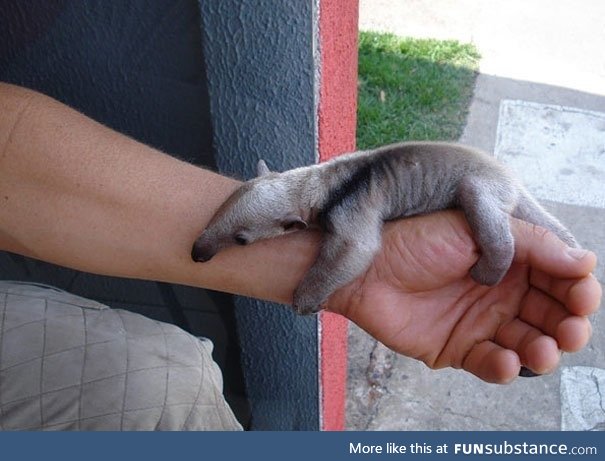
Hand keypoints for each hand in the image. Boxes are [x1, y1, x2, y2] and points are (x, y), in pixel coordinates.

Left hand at [327, 211, 601, 383]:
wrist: (365, 268)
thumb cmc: (416, 240)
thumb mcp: (477, 230)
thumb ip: (531, 245)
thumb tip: (585, 261)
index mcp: (512, 260)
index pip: (560, 279)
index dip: (577, 290)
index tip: (582, 296)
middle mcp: (502, 292)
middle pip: (551, 316)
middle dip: (568, 326)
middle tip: (570, 330)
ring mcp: (481, 322)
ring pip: (529, 344)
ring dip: (542, 351)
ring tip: (540, 349)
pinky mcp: (458, 348)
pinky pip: (492, 364)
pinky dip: (504, 368)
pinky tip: (505, 361)